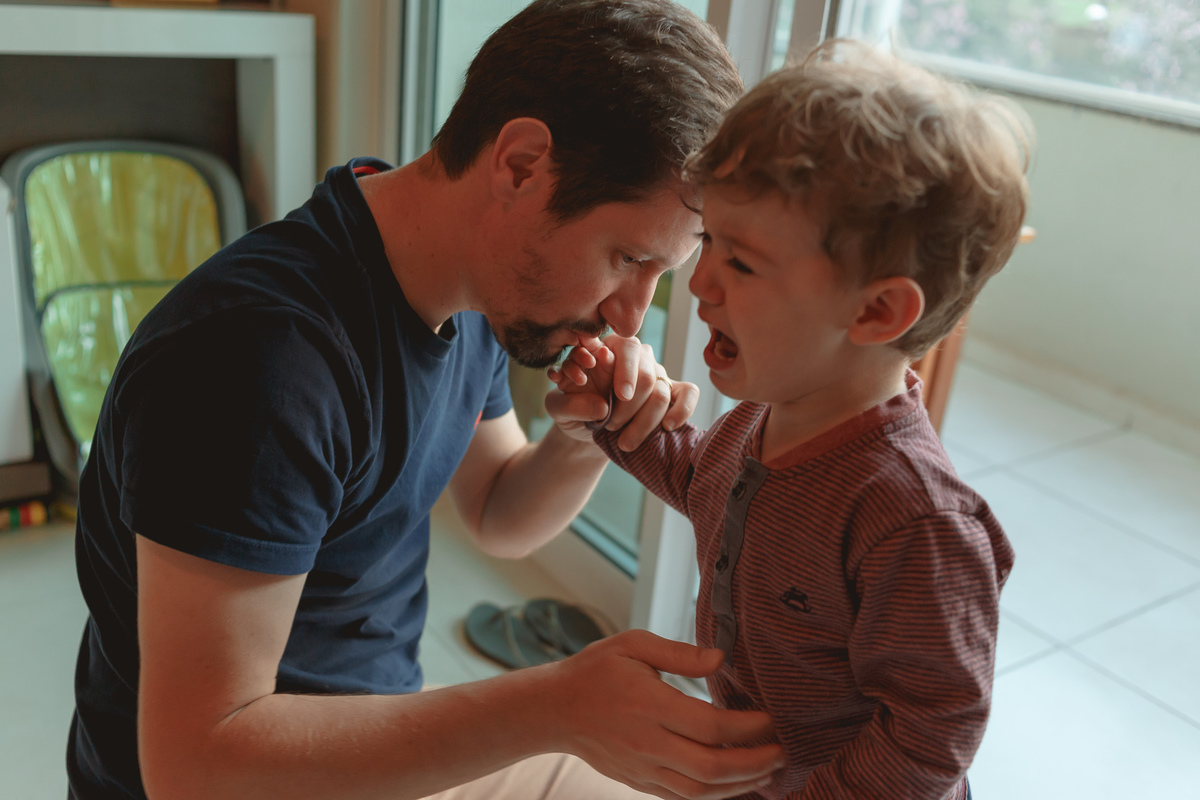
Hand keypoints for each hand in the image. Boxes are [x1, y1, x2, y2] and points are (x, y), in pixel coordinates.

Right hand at [542, 629, 784, 799]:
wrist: (553, 709)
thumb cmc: (596, 670)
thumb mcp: (632, 644)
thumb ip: (679, 651)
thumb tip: (721, 659)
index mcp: (649, 704)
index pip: (710, 725)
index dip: (748, 727)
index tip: (773, 718)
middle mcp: (648, 742)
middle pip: (711, 766)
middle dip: (755, 763)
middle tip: (784, 751)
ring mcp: (643, 768)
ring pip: (700, 790)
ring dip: (741, 785)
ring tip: (769, 772)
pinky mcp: (639, 782)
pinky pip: (683, 798)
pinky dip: (714, 797)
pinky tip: (736, 786)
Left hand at [545, 336, 698, 450]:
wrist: (588, 433)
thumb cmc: (573, 412)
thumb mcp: (558, 410)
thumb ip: (569, 404)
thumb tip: (602, 407)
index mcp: (607, 349)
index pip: (626, 346)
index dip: (624, 370)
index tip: (620, 396)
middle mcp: (634, 357)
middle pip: (646, 370)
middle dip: (630, 404)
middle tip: (611, 425)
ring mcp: (654, 374)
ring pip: (662, 389)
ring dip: (644, 419)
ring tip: (624, 440)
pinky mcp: (670, 394)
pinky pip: (688, 393)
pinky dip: (682, 410)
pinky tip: (668, 427)